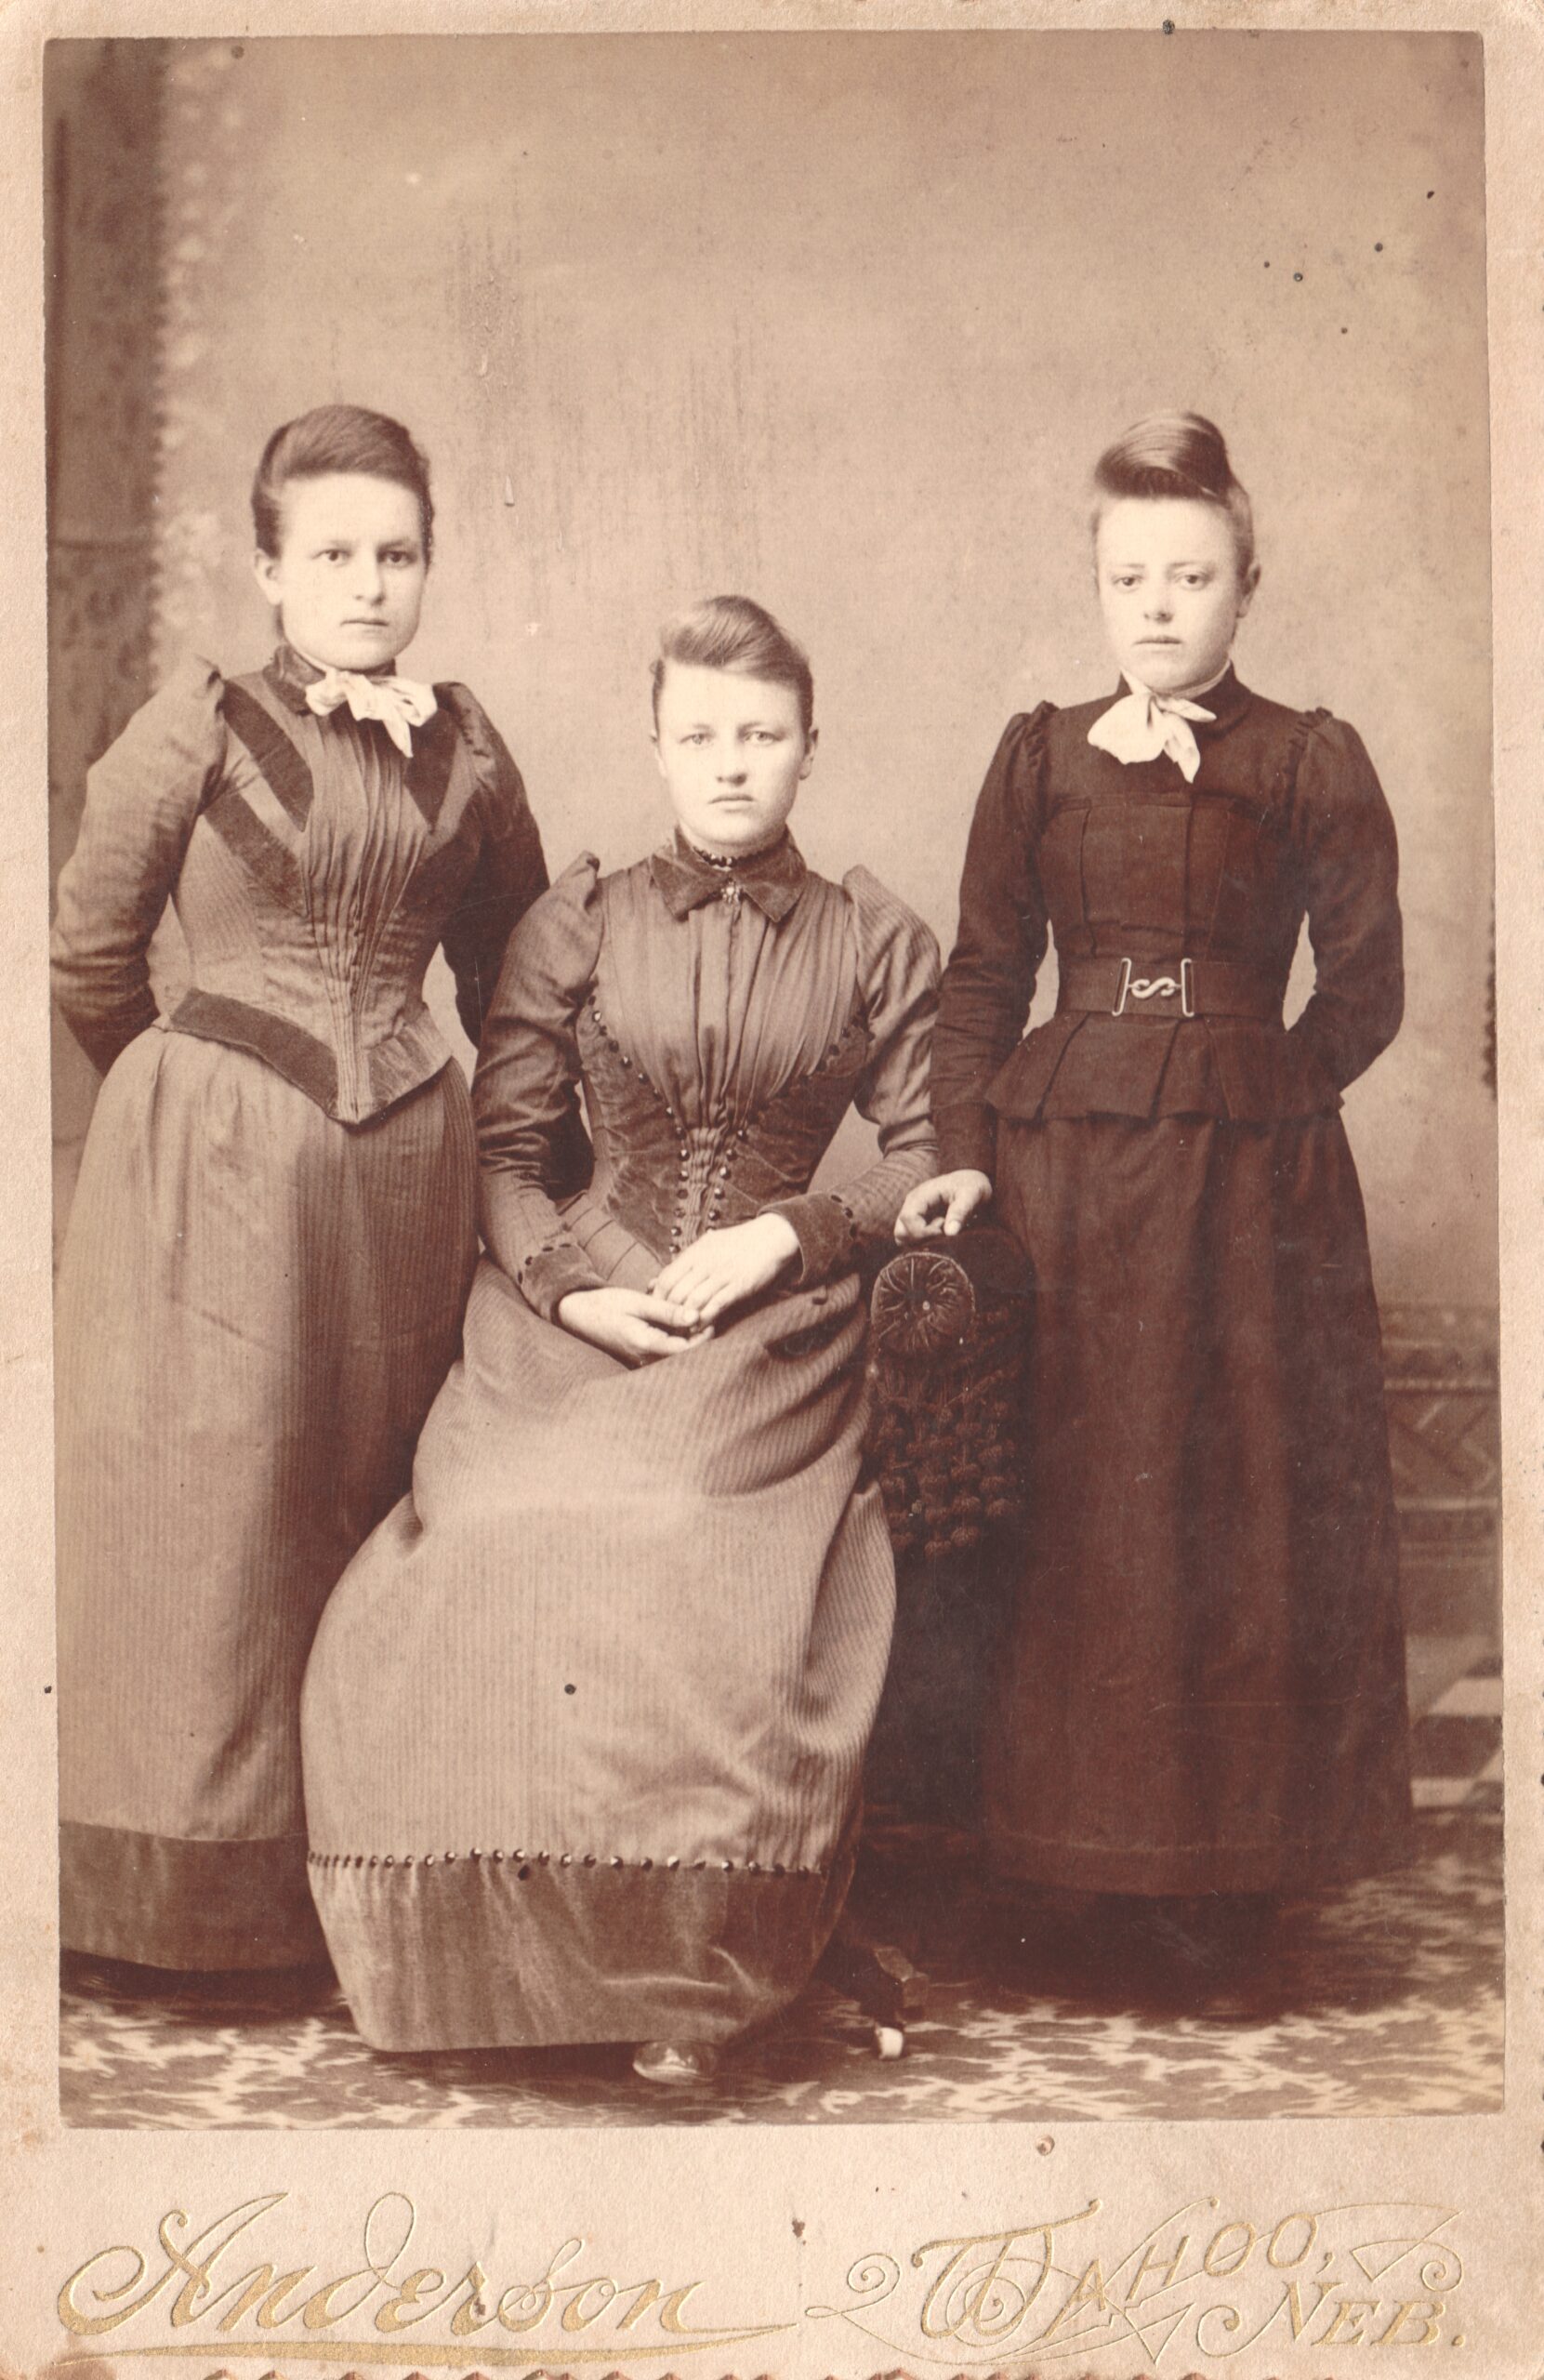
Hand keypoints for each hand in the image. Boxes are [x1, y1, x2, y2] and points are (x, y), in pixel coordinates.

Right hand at [556, 1286, 707, 1364]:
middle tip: (698, 1309)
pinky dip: (668, 1328)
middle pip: (682, 1351)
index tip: (710, 1319)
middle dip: (693, 1332)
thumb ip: (668, 1311)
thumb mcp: (638, 1303)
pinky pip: (662, 1344)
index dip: (703, 1337)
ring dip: (680, 1328)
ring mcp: (642, 1356)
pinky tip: (660, 1305)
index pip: (686, 1350)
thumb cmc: (606, 1305)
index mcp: (646, 1344)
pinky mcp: (640, 1352)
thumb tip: (696, 1316)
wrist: (578, 1313)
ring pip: (673, 1348)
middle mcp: (645, 1356)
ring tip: (676, 1305)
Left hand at [651, 1214, 800, 1324]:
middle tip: (667, 1327)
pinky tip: (699, 1329)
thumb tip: (656, 1281)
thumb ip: (683, 1264)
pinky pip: (716, 1305)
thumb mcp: (706, 1246)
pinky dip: (705, 1319)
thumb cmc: (737, 1243)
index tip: (658, 1311)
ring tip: (681, 1332)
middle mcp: (705, 1263)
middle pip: (677, 1293)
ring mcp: (722, 1274)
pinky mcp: (739, 1285)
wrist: (770, 1236)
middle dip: (669, 1314)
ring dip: (685, 1320)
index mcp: (695, 1252)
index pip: (666, 1278)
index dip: (658, 1298)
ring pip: (694, 1301)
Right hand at [894, 1169, 992, 1241]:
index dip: (924, 1231)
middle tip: (941, 1233)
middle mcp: (912, 1205)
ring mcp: (913, 1214)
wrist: (972, 1184)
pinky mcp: (918, 1223)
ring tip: (941, 1232)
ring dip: (921, 1242)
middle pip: (900, 1231)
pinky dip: (924, 1243)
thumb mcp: (971, 1195)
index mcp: (920, 1195)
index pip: (908, 1218)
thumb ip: (960, 1212)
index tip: (943, 1232)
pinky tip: (940, 1234)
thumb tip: (950, 1233)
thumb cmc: (972, 1186)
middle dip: (920, 1239)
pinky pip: (912, 1239)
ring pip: (903, 1237)